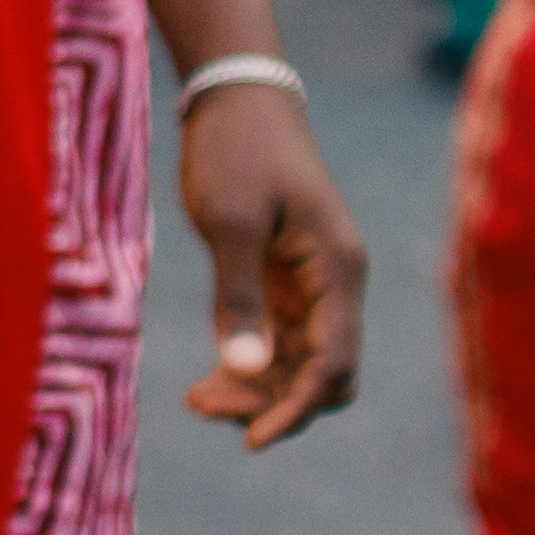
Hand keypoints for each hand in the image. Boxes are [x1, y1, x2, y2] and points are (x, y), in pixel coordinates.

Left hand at [172, 82, 366, 445]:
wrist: (234, 95)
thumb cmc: (235, 150)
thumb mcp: (230, 222)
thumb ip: (241, 298)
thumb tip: (249, 371)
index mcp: (338, 271)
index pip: (333, 363)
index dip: (296, 408)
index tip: (251, 439)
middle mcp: (336, 284)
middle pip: (321, 373)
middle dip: (272, 403)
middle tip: (205, 409)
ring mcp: (312, 282)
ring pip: (297, 361)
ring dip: (256, 389)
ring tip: (196, 402)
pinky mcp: (285, 277)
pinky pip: (278, 338)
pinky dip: (249, 362)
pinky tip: (208, 381)